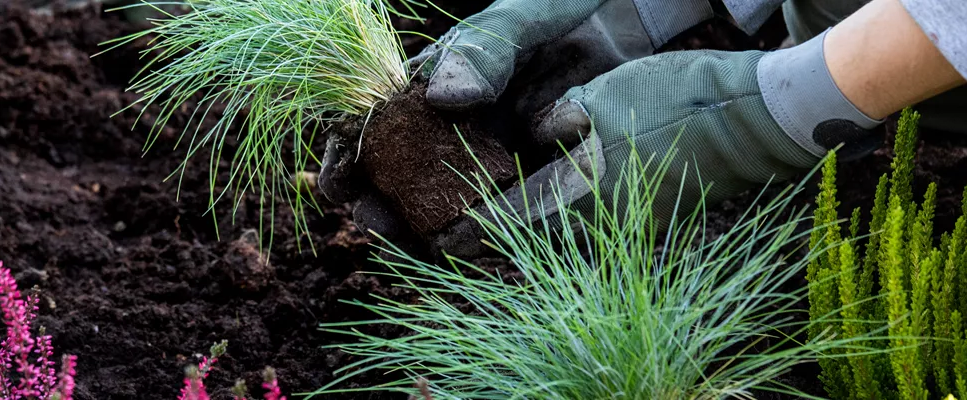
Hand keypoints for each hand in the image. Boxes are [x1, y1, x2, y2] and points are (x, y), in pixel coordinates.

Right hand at [320, 0, 704, 246]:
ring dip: (420, 232)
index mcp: (426, 85)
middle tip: (376, 223)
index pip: (367, 123)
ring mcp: (480, 159)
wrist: (628, 28)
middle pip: (392, 177)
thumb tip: (442, 98)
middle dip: (376, 205)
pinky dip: (475, 238)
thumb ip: (483, 51)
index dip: (344, 155)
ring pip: (435, 206)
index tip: (338, 182)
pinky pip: (491, 219)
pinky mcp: (521, 183)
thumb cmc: (561, 10)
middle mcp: (444, 128)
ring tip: (419, 245)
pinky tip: (472, 249)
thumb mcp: (521, 19)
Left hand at [436, 30, 884, 257]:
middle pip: (528, 241)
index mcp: (576, 197)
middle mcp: (597, 225)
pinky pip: (592, 228)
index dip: (467, 231)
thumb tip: (537, 139)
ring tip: (503, 209)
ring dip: (530, 228)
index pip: (504, 225)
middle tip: (460, 223)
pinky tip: (557, 196)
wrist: (753, 120)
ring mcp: (626, 230)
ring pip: (561, 237)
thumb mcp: (599, 98)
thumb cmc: (675, 102)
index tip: (438, 237)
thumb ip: (555, 125)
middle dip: (494, 234)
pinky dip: (566, 218)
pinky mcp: (647, 224)